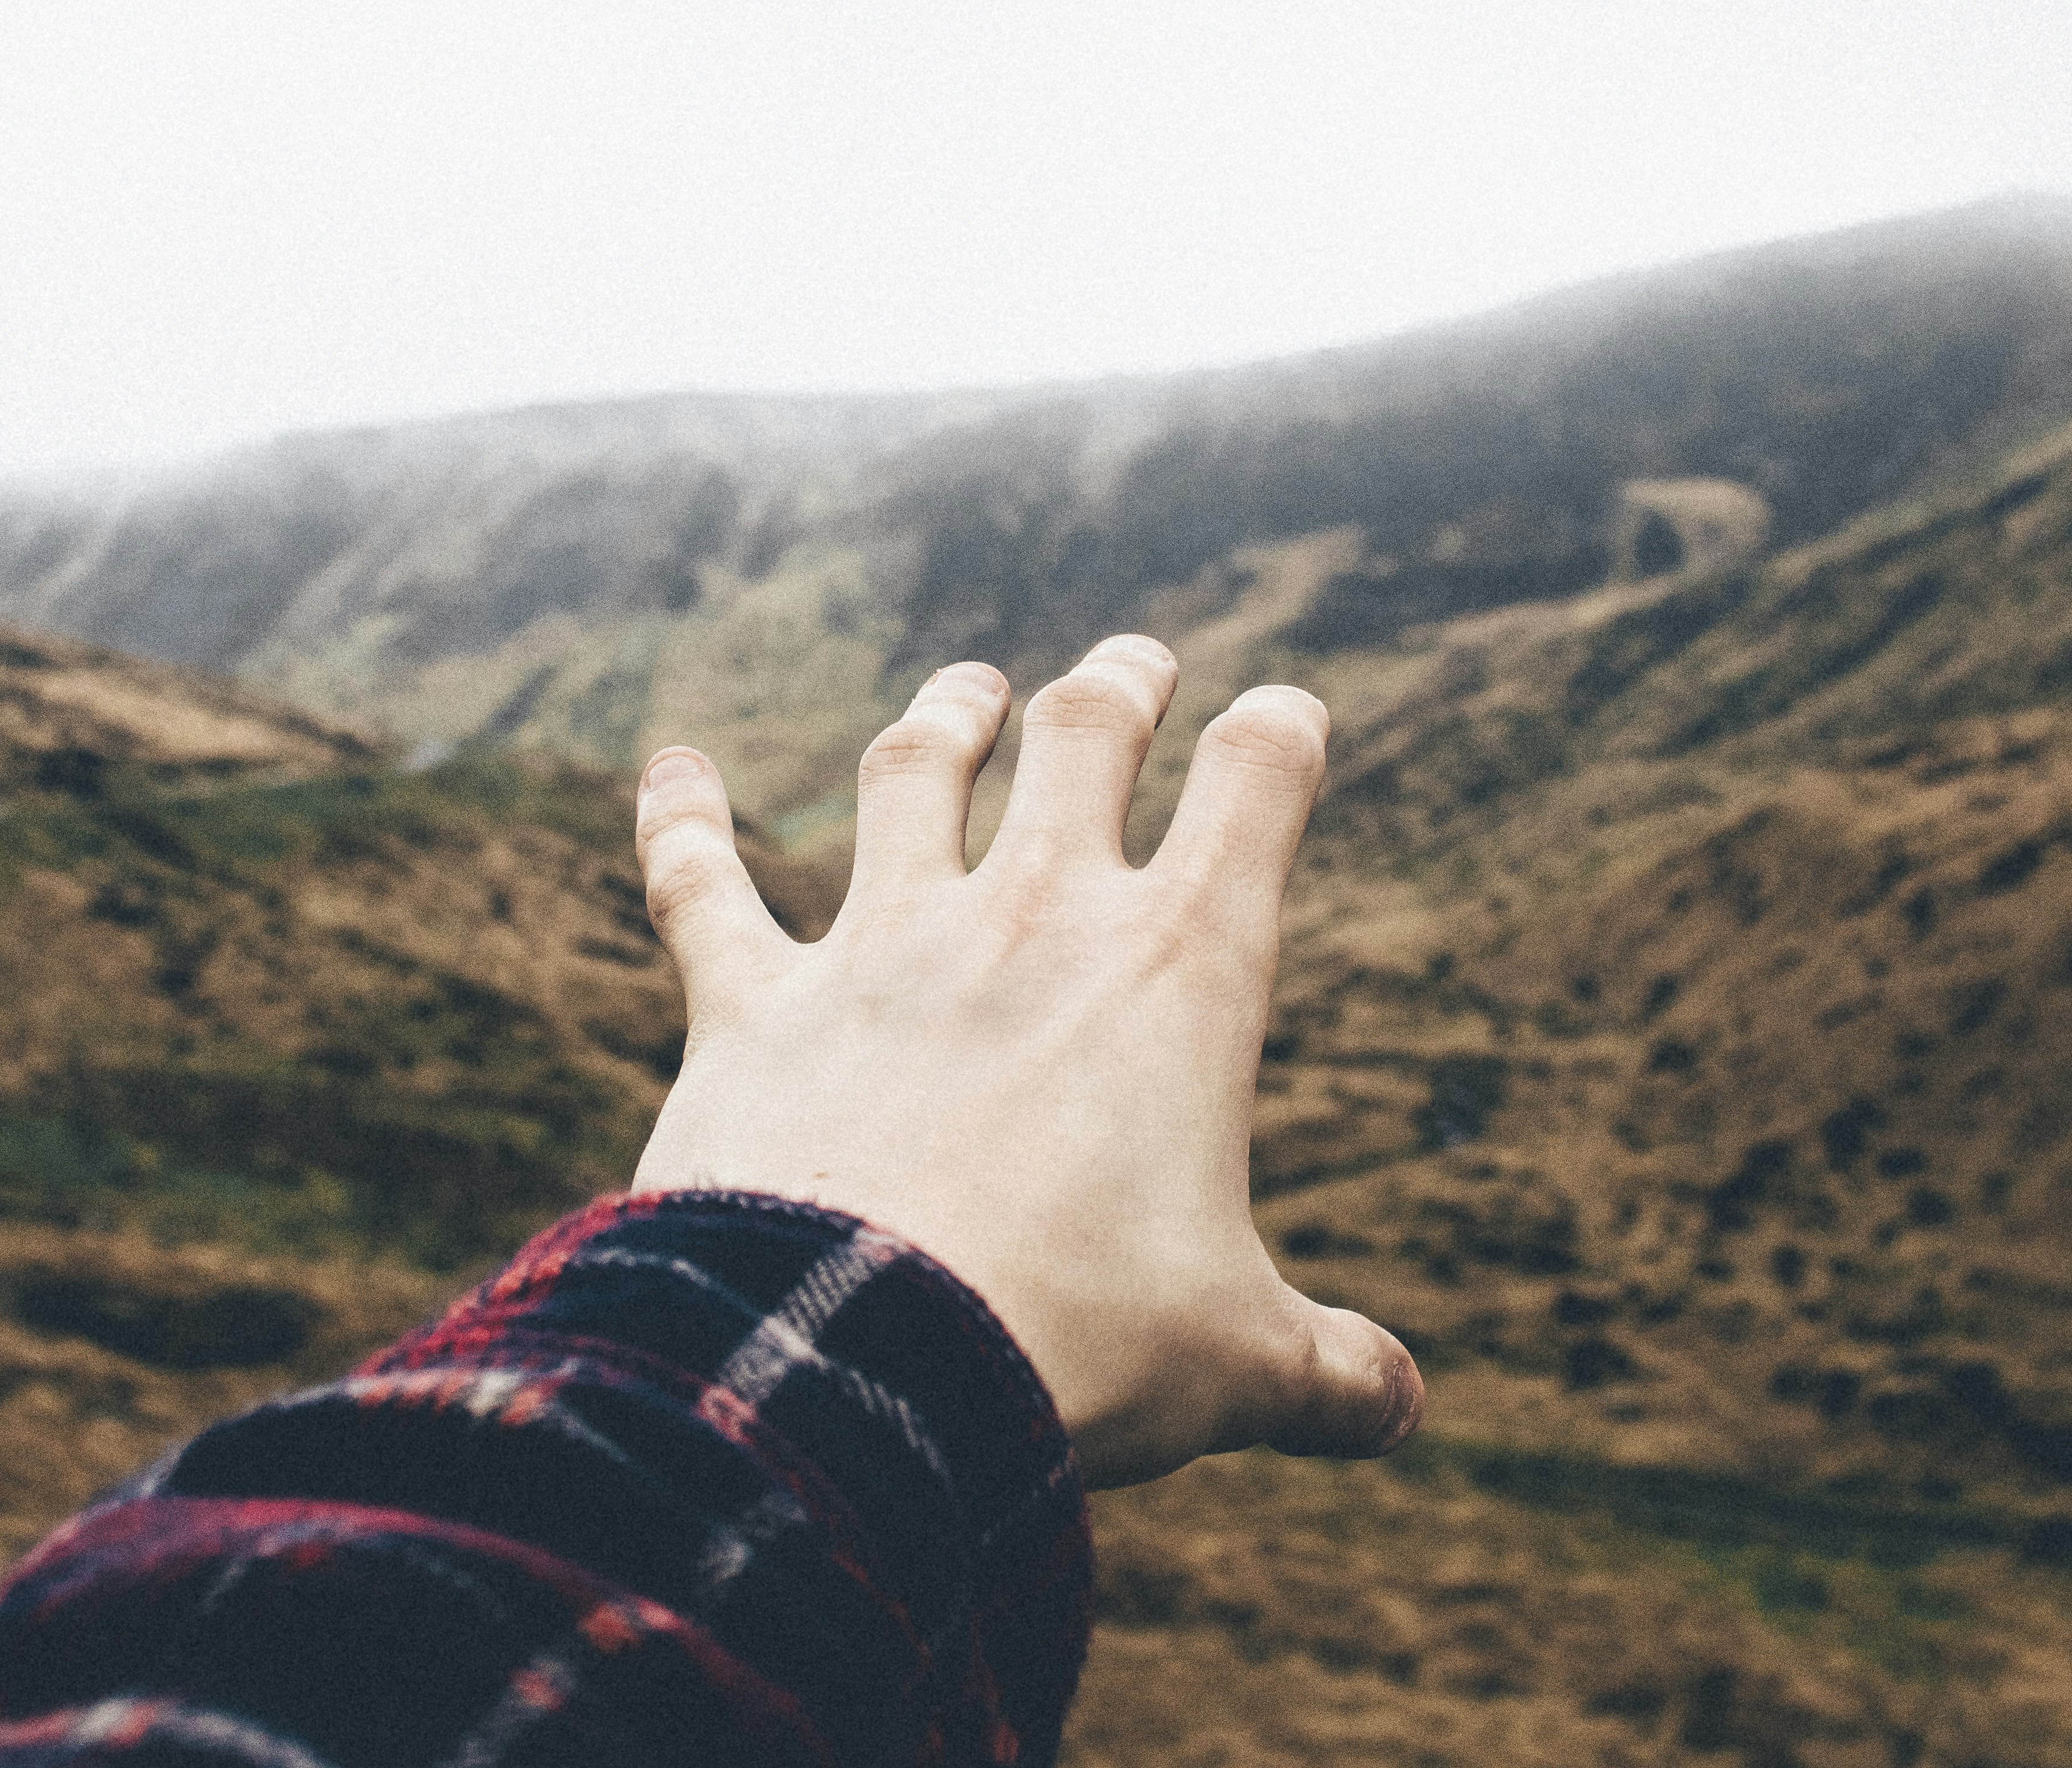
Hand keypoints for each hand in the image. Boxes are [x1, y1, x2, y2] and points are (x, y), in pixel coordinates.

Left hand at [629, 633, 1422, 1488]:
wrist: (855, 1367)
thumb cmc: (1076, 1349)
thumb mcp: (1237, 1364)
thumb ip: (1326, 1371)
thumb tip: (1400, 1407)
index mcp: (1181, 970)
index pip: (1260, 787)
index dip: (1281, 734)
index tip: (1288, 714)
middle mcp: (1032, 918)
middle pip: (1085, 738)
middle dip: (1119, 686)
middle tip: (1135, 663)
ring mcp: (881, 946)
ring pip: (911, 774)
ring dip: (944, 718)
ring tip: (969, 689)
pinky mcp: (751, 1003)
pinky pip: (701, 883)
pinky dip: (679, 820)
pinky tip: (671, 770)